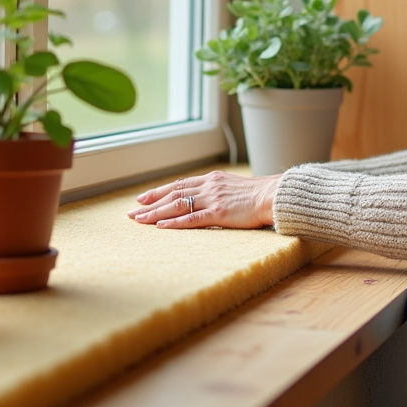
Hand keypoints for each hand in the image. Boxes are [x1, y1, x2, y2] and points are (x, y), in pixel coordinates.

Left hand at [127, 170, 280, 229]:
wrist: (275, 195)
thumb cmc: (260, 195)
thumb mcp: (235, 187)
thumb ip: (219, 190)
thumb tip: (209, 198)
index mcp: (212, 179)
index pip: (179, 184)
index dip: (159, 191)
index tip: (143, 197)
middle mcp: (209, 186)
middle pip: (172, 194)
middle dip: (150, 203)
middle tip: (132, 211)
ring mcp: (213, 199)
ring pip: (177, 205)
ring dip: (155, 213)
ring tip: (139, 220)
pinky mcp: (219, 213)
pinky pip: (192, 219)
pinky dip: (174, 223)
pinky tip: (161, 227)